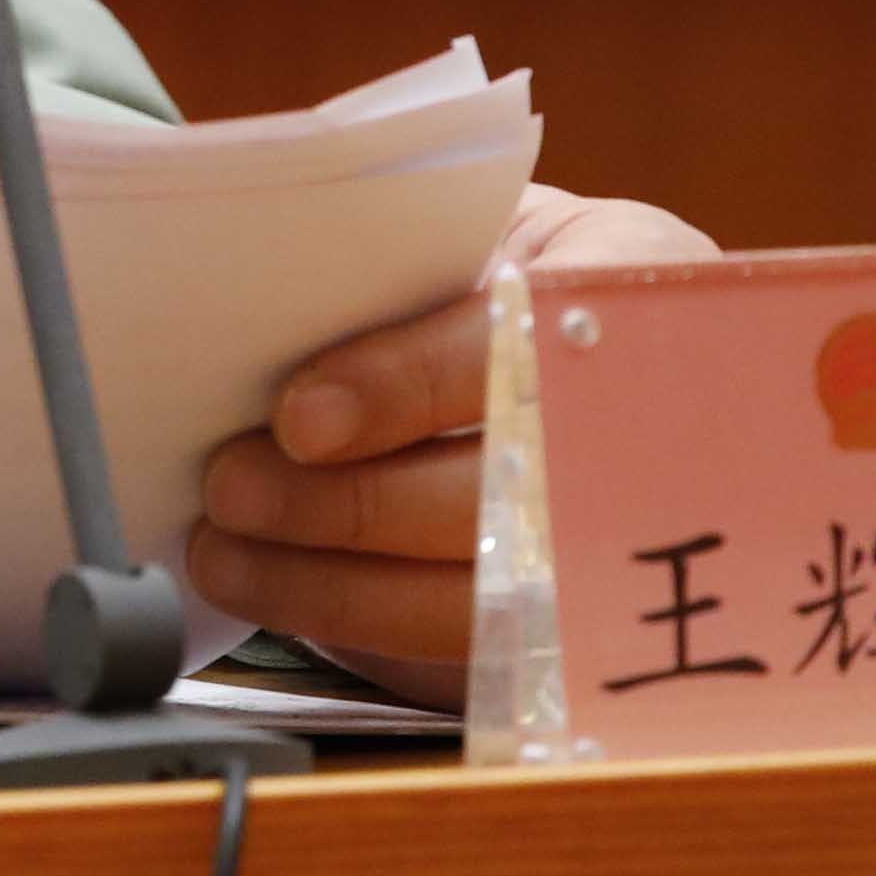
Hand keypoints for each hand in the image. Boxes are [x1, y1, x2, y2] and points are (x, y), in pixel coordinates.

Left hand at [189, 183, 716, 698]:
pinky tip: (280, 595)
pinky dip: (362, 626)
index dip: (411, 385)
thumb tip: (262, 291)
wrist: (583, 336)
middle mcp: (651, 419)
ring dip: (336, 585)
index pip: (526, 344)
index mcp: (627, 287)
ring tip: (225, 551)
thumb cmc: (500, 271)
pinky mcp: (578, 618)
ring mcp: (626, 535)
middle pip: (505, 494)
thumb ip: (399, 256)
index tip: (300, 416)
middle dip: (353, 504)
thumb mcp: (476, 223)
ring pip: (484, 595)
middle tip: (234, 486)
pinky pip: (470, 651)